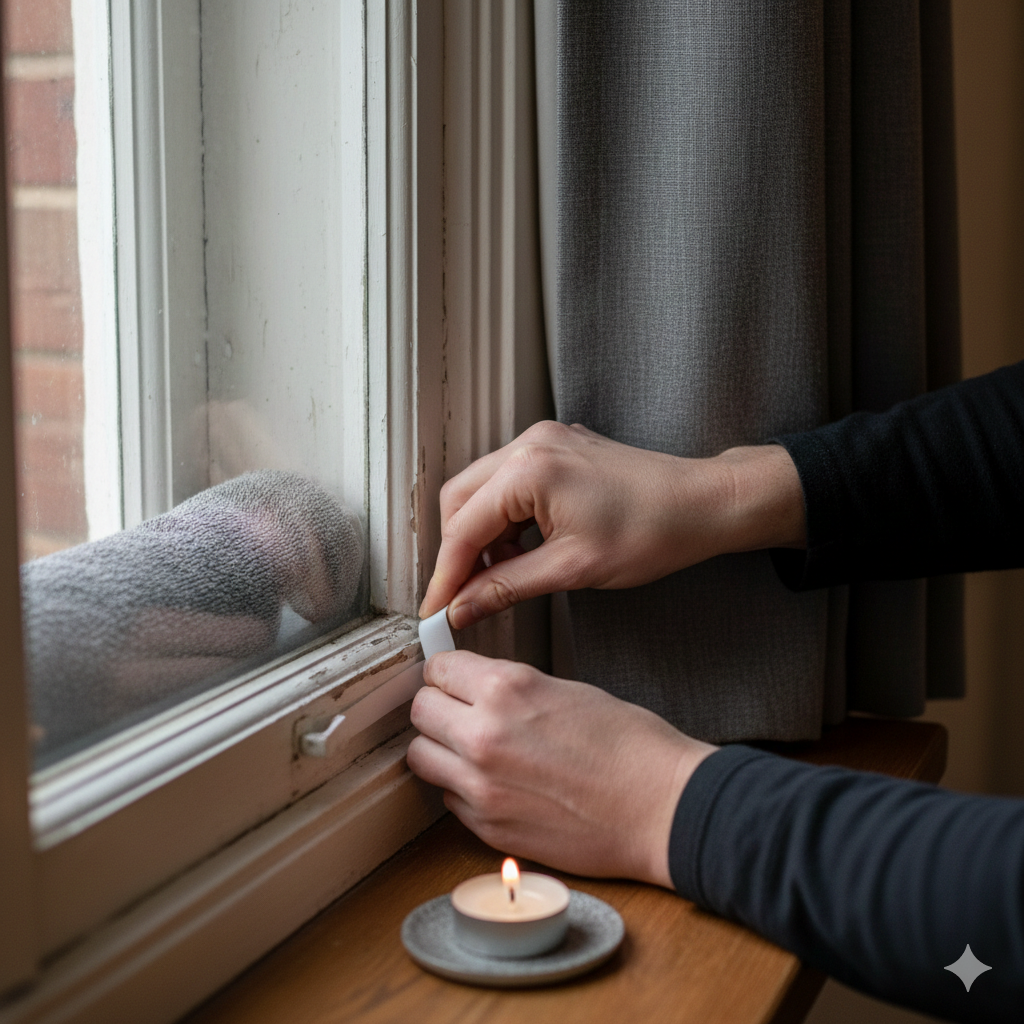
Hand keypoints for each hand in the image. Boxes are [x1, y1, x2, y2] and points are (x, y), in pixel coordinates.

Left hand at [407, 650, 716, 886]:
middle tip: (460, 711)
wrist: (661, 808)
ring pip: (422, 757)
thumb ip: (509, 689)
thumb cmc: (628, 746)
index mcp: (506, 689)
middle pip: (420, 711)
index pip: (437, 670)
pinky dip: (462, 789)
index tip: (453, 679)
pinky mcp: (488, 828)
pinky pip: (449, 799)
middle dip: (438, 707)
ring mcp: (481, 787)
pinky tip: (495, 783)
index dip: (447, 673)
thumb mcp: (564, 690)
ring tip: (472, 749)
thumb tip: (473, 689)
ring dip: (441, 749)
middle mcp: (483, 735)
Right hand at [418, 421, 804, 628]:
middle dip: (458, 551)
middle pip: (461, 500)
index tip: (437, 609)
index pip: (464, 528)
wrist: (702, 504)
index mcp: (530, 469)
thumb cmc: (653, 531)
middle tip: (464, 595)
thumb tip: (465, 606)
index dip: (446, 575)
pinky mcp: (556, 448)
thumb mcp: (572, 569)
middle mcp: (530, 444)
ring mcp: (543, 440)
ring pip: (482, 490)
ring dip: (481, 534)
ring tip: (500, 576)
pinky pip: (509, 482)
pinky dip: (505, 518)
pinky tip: (521, 550)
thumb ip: (507, 586)